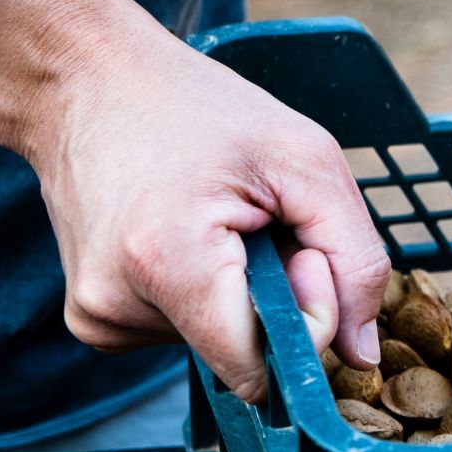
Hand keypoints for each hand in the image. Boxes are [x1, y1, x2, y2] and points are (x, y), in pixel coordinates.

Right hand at [1, 0, 388, 402]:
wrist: (88, 83)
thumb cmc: (201, 111)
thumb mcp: (309, 162)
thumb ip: (357, 263)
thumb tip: (363, 355)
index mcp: (166, 263)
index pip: (261, 369)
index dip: (306, 319)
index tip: (301, 250)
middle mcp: (116, 305)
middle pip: (247, 356)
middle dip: (277, 298)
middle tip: (259, 223)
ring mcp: (99, 317)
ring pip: (221, 342)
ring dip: (241, 288)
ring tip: (216, 219)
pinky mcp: (96, 318)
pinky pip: (187, 330)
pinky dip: (207, 292)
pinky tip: (186, 235)